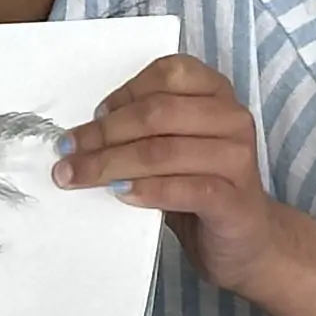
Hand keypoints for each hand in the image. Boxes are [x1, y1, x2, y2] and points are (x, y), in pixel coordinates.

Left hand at [57, 54, 288, 293]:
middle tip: (67, 152)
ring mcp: (238, 158)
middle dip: (105, 133)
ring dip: (111, 164)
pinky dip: (146, 190)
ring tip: (77, 177)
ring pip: (164, 151)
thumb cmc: (201, 187)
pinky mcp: (235, 200)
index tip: (93, 116)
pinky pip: (185, 189)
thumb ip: (145, 131)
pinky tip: (120, 194)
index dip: (125, 93)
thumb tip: (81, 134)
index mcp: (217, 93)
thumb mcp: (174, 148)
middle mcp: (233, 118)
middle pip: (158, 114)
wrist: (248, 241)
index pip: (168, 73)